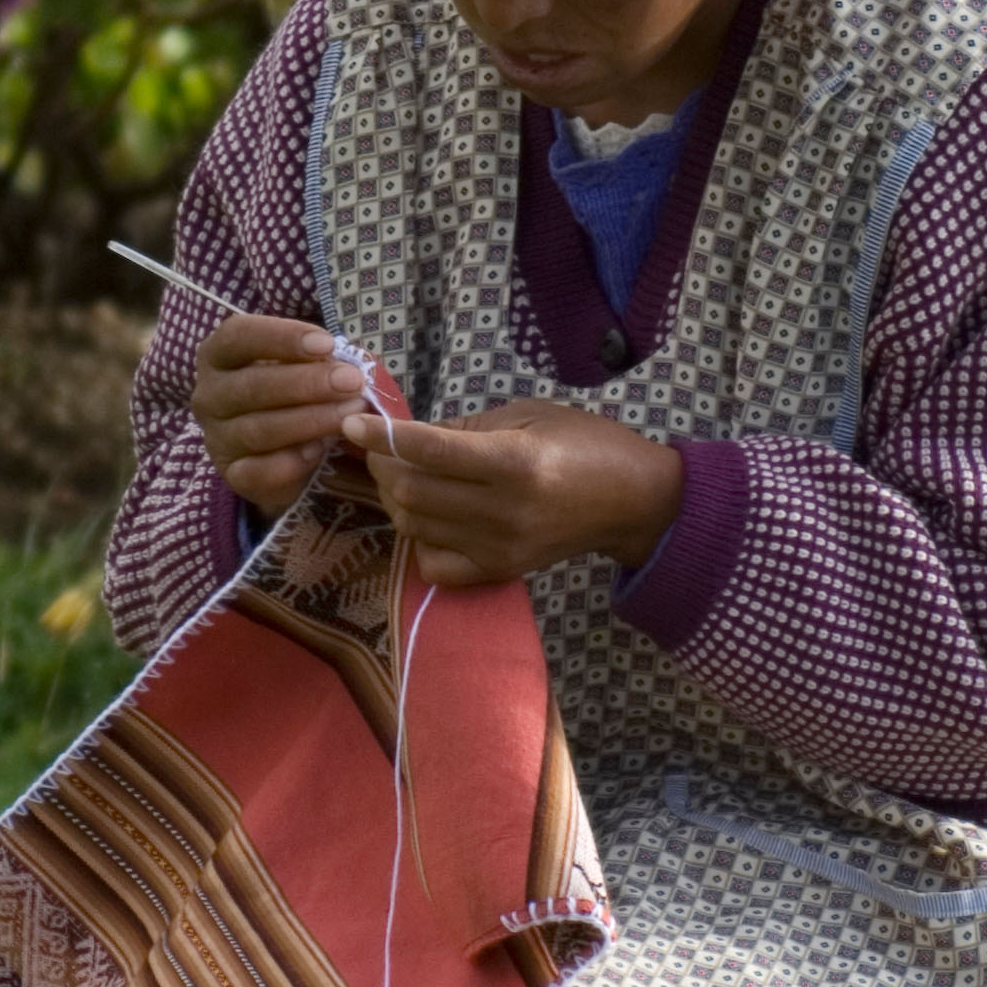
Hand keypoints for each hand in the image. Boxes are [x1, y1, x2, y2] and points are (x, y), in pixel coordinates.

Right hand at [190, 312, 363, 515]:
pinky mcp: (232, 474)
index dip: (282, 337)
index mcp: (218, 356)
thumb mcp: (301, 367)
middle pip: (252, 385)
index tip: (327, 344)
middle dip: (307, 383)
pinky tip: (320, 450)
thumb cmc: (292, 394)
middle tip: (352, 381)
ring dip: (310, 420)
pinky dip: (292, 461)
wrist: (284, 453)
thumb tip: (347, 364)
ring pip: (259, 429)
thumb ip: (316, 360)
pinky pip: (258, 471)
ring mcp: (216, 438)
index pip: (238, 336)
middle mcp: (208, 395)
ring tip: (351, 414)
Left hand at [344, 395, 685, 589]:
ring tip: (404, 476)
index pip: (428, 451)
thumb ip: (465, 428)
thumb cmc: (585, 444)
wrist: (632, 501)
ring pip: (414, 526)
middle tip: (381, 449)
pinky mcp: (500, 571)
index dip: (382, 436)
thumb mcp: (528, 415)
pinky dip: (419, 539)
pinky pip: (434, 563)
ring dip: (397, 499)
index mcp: (515, 462)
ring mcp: (500, 548)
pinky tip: (431, 517)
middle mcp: (504, 511)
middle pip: (411, 492)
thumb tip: (408, 436)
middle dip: (383, 466)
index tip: (354, 424)